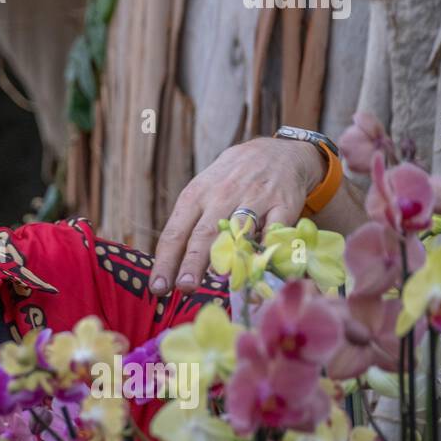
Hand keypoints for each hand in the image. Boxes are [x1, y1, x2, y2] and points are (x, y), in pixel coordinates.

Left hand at [151, 137, 325, 294]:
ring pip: (238, 231)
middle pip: (204, 234)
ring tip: (215, 280)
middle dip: (192, 262)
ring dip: (228, 256)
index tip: (158, 287)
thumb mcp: (203, 192)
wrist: (275, 153)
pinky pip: (274, 229)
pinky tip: (259, 265)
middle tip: (183, 287)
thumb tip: (171, 267)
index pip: (175, 231)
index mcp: (196, 195)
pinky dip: (267, 247)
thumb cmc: (229, 181)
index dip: (166, 260)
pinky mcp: (283, 203)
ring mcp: (254, 198)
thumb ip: (189, 226)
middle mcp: (222, 195)